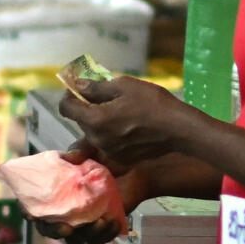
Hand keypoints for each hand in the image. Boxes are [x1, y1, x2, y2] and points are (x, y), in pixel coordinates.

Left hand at [58, 77, 191, 173]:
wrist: (178, 130)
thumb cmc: (153, 103)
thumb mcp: (125, 86)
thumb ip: (97, 87)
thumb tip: (78, 85)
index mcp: (95, 120)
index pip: (66, 108)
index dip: (70, 95)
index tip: (82, 88)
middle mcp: (97, 139)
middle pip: (81, 120)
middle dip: (88, 107)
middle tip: (108, 97)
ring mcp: (109, 151)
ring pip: (94, 132)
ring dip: (101, 121)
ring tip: (123, 111)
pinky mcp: (121, 158)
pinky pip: (108, 142)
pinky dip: (113, 133)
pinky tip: (131, 125)